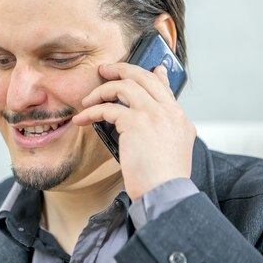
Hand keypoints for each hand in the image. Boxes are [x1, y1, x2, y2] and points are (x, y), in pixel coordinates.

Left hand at [72, 62, 195, 200]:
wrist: (165, 194)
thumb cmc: (163, 180)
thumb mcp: (173, 151)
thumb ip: (163, 131)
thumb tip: (148, 123)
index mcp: (180, 119)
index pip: (164, 87)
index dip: (153, 75)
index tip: (147, 68)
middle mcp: (169, 112)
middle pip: (143, 77)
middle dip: (121, 69)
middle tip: (104, 70)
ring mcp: (154, 114)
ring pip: (124, 86)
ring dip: (101, 91)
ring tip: (87, 101)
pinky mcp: (136, 122)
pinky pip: (108, 108)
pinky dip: (91, 111)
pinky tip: (82, 119)